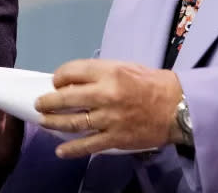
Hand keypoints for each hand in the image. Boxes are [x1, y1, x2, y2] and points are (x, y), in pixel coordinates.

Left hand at [34, 59, 182, 158]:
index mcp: (109, 72)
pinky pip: (88, 145)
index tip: (55, 82)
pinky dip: (72, 149)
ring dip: (53, 122)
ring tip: (43, 122)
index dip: (58, 77)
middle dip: (48, 101)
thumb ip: (99, 73)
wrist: (177, 107)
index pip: (72, 72)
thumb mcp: (124, 67)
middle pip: (67, 98)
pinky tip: (60, 150)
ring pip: (73, 122)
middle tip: (39, 104)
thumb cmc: (151, 83)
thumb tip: (74, 81)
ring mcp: (109, 118)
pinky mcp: (115, 138)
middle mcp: (106, 94)